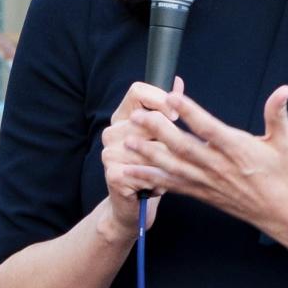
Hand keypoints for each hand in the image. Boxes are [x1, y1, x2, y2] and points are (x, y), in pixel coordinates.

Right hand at [99, 76, 183, 238]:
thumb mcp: (161, 136)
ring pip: (150, 146)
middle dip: (167, 137)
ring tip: (169, 171)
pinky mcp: (113, 174)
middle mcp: (112, 131)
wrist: (133, 205)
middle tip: (174, 154)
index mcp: (123, 116)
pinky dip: (159, 180)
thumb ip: (167, 108)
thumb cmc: (152, 167)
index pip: (137, 91)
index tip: (175, 115)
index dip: (159, 99)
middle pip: (147, 118)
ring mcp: (109, 152)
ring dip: (166, 162)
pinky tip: (158, 185)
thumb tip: (178, 83)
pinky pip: (147, 169)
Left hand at [124, 84, 287, 241]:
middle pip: (184, 147)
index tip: (172, 97)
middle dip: (158, 131)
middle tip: (138, 116)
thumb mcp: (286, 141)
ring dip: (149, 155)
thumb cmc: (286, 175)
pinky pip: (173, 186)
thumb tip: (284, 89)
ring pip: (173, 167)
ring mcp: (209, 182)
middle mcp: (219, 167)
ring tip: (129, 142)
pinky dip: (151, 179)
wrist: (284, 213)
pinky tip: (132, 172)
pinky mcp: (203, 193)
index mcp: (238, 150)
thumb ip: (278, 113)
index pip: (209, 128)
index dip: (190, 112)